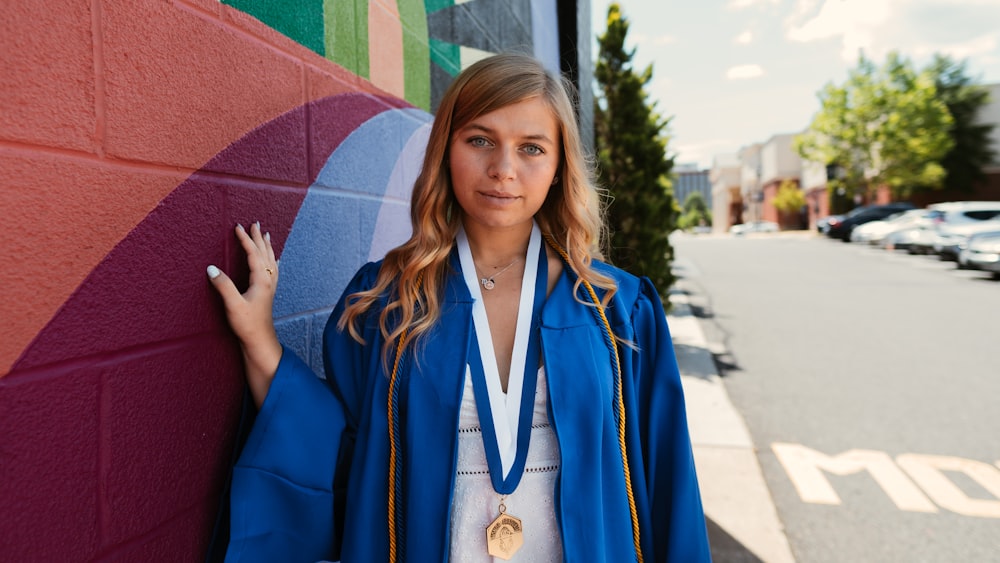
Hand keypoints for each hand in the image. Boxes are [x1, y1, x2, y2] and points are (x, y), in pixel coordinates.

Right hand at [207, 222, 282, 407]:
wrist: (260, 341)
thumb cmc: (247, 324)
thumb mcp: (233, 305)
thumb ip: (223, 286)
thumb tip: (211, 268)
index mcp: (261, 280)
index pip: (253, 254)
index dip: (245, 240)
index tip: (238, 227)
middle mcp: (268, 281)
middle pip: (264, 254)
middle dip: (259, 238)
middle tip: (256, 223)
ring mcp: (270, 287)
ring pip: (271, 260)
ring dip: (266, 246)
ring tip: (266, 235)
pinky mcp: (268, 293)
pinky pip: (272, 269)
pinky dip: (271, 260)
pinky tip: (273, 260)